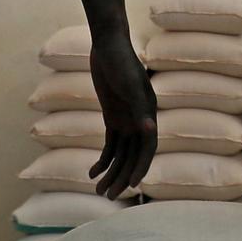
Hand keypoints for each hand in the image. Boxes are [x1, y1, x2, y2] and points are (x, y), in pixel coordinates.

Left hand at [87, 28, 156, 199]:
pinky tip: (92, 172)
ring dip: (111, 172)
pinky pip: (109, 144)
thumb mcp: (128, 84)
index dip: (140, 166)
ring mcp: (126, 119)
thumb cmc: (120, 61)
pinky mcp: (113, 117)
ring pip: (120, 153)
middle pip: (132, 155)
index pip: (147, 147)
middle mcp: (140, 119)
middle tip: (108, 196)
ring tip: (98, 191)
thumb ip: (139, 107)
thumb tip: (150, 130)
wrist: (108, 44)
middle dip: (121, 176)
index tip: (131, 185)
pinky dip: (102, 159)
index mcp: (148, 112)